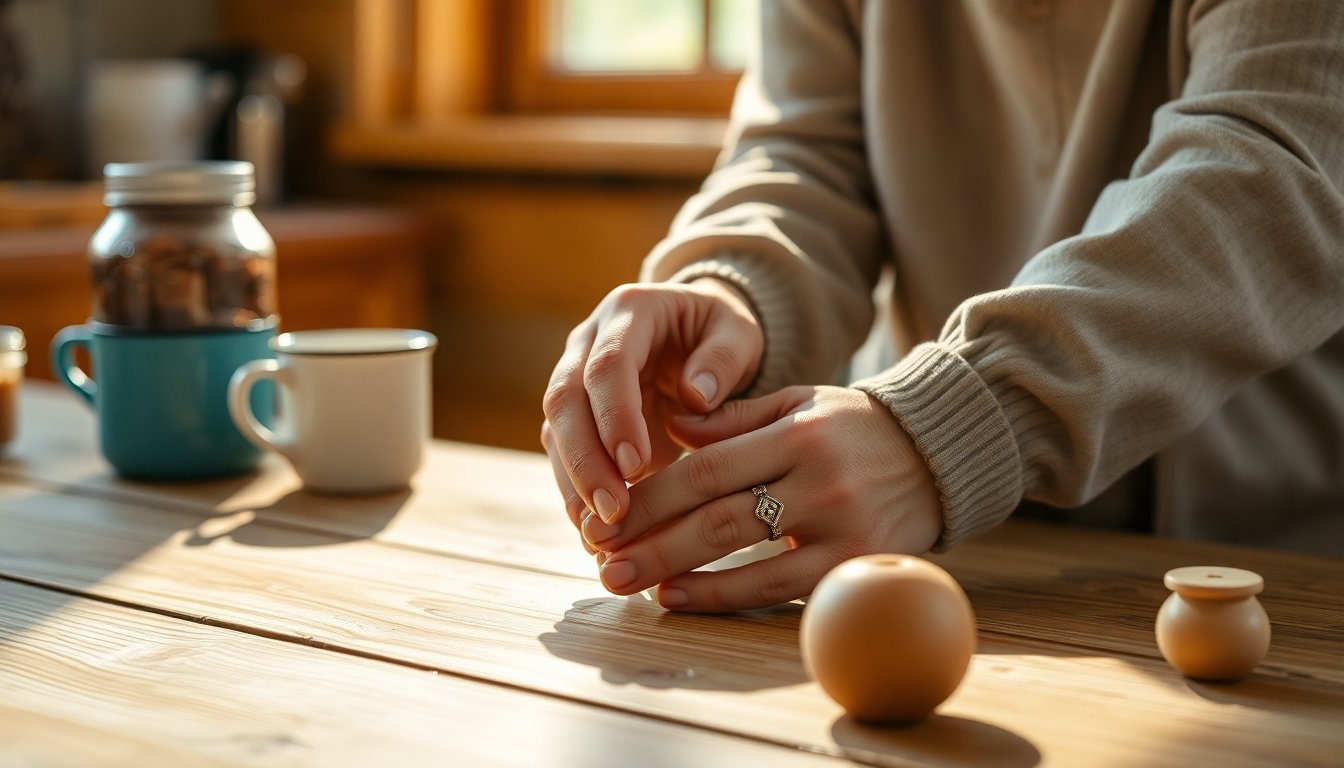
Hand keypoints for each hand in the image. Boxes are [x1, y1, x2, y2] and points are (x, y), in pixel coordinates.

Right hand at [541, 279, 763, 554]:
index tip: (635, 465)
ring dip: (575, 484)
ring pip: (556, 432)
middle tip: (612, 513)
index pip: (608, 364)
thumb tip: (696, 394)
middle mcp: (587, 341)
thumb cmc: (720, 334)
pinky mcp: (574, 416)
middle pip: (565, 400)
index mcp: (629, 311)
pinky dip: (577, 495)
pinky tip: (594, 534)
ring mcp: (573, 377)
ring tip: (600, 535)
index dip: (615, 416)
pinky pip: (564, 456)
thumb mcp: (738, 332)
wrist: (694, 335)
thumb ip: (724, 357)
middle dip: (585, 461)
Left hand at [580, 385, 943, 611]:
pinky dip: (724, 596)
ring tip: (627, 582)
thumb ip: (733, 418)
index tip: (608, 513)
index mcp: (798, 432)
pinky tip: (679, 596)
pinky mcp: (857, 565)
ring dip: (677, 573)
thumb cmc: (851, 429)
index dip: (652, 494)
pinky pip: (779, 590)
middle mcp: (819, 479)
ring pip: (744, 556)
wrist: (938, 456)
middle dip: (651, 540)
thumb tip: (669, 427)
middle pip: (717, 515)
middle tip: (601, 560)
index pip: (708, 466)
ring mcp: (842, 527)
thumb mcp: (797, 404)